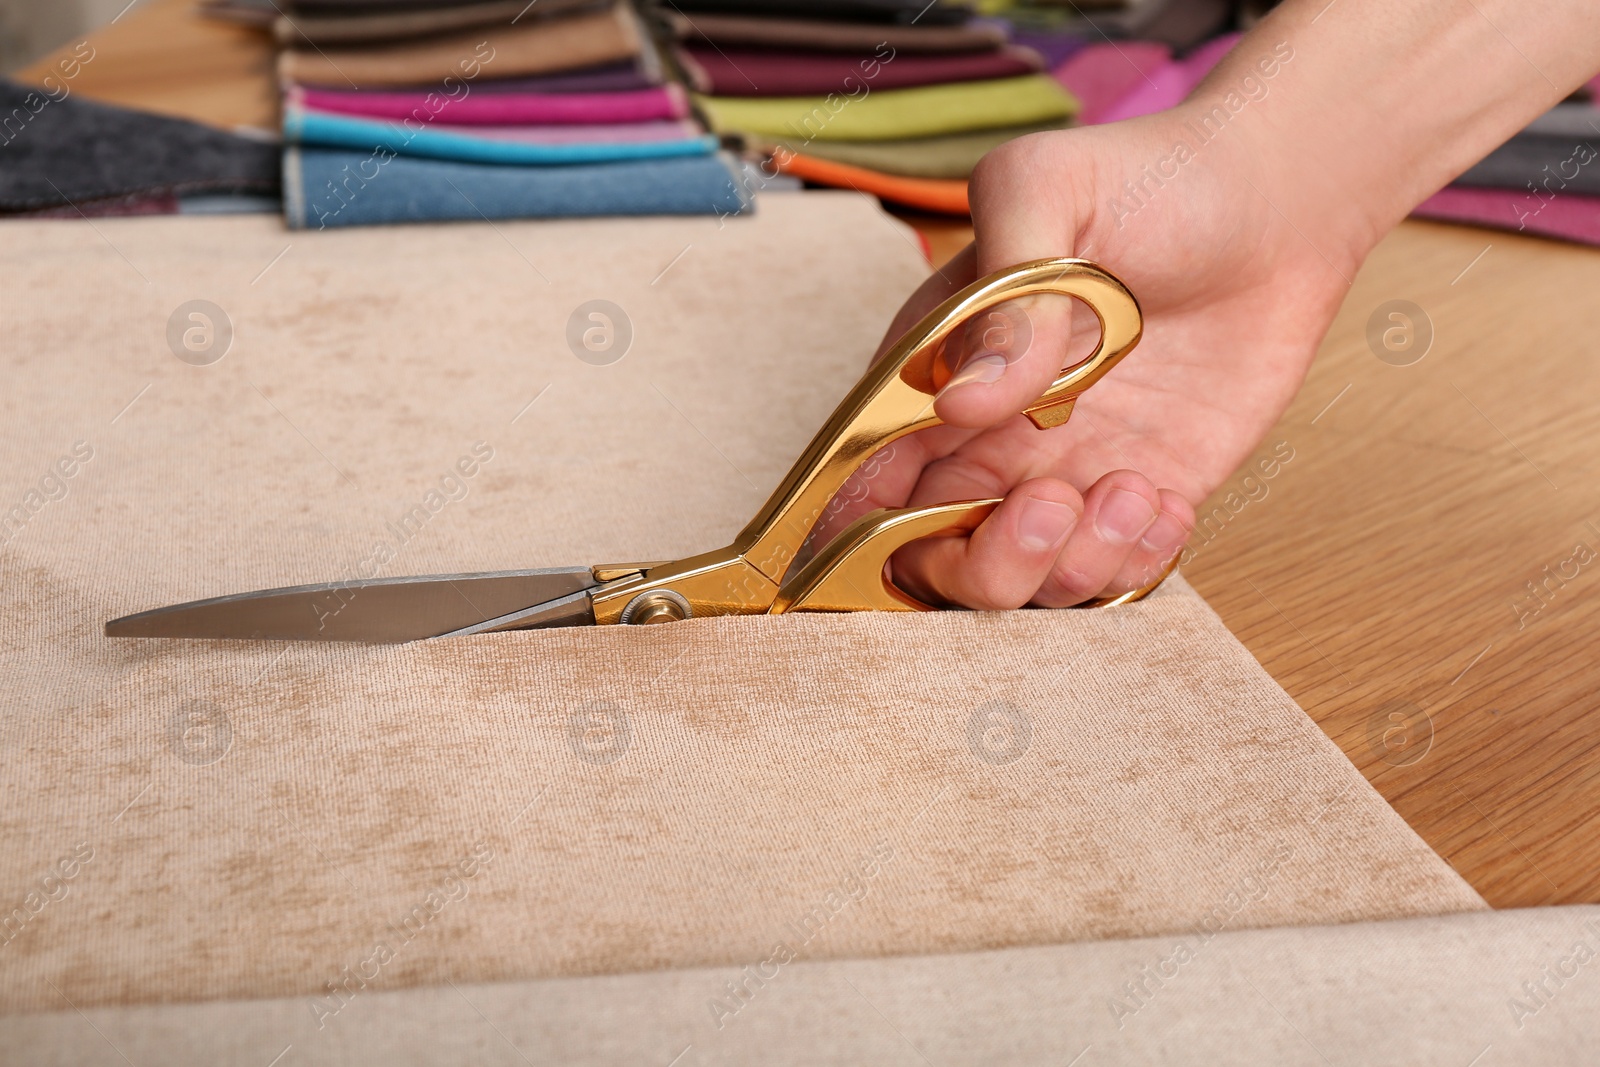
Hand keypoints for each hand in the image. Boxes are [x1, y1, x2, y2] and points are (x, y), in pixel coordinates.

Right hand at [811, 106, 1361, 607]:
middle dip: (983, 566)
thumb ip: (1003, 297)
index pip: (864, 474)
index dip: (857, 532)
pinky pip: (1111, 581)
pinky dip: (1133, 566)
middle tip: (1050, 502)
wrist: (1274, 202)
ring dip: (1070, 568)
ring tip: (1130, 489)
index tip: (898, 544)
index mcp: (936, 371)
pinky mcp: (1138, 497)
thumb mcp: (1050, 193)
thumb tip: (963, 401)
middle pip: (932, 560)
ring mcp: (1062, 473)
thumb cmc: (1147, 181)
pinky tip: (1165, 499)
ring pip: (1023, 587)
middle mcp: (987, 438)